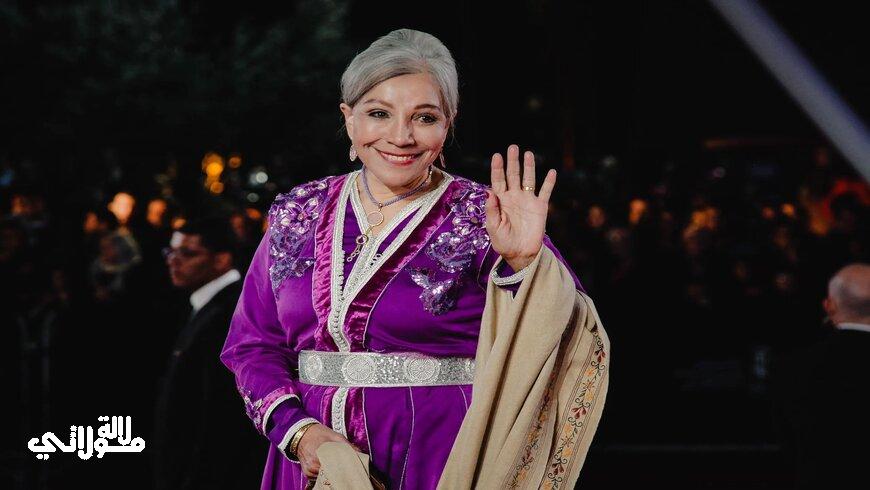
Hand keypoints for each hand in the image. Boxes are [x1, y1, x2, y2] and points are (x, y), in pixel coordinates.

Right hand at [296, 424, 359, 478]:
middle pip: (330, 475)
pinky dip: (324, 474)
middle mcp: (313, 465)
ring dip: (331, 475)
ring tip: (338, 469)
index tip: (352, 470)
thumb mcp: (336, 436)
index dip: (345, 470)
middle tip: (347, 471)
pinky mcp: (307, 473)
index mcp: (321, 454)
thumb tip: (361, 454)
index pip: (336, 469)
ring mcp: (309, 470)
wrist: (302, 434)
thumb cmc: (320, 433)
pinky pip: (318, 477)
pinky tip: (328, 469)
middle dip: (339, 474)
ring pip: (325, 478)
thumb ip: (348, 446)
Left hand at [485, 144, 555, 270]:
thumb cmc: (504, 242)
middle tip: (512, 147)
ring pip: (528, 179)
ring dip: (528, 167)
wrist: (521, 254)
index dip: (497, 168)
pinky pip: (545, 192)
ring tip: (528, 154)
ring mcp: (528, 201)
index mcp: (501, 201)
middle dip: (512, 161)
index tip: (496, 156)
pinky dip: (549, 182)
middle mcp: (514, 197)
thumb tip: (489, 191)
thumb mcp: (493, 227)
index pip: (498, 180)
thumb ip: (491, 210)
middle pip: (513, 175)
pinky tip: (551, 172)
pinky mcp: (540, 207)